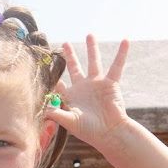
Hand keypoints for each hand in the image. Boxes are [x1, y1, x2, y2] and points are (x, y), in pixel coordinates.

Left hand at [48, 35, 129, 151]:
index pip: (58, 83)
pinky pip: (117, 66)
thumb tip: (41, 108)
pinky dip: (121, 54)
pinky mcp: (110, 84)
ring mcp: (97, 85)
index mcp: (71, 97)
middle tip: (64, 43)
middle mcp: (83, 88)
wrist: (109, 133)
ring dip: (92, 48)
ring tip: (90, 34)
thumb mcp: (70, 121)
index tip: (44, 63)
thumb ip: (56, 113)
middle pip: (74, 68)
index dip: (52, 75)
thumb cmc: (89, 131)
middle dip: (69, 56)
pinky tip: (126, 41)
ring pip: (94, 62)